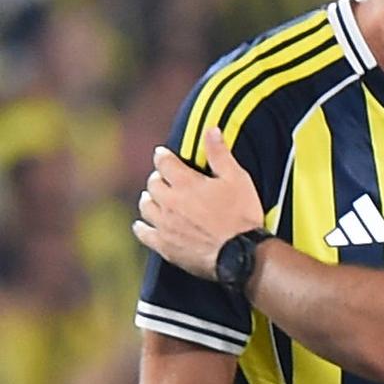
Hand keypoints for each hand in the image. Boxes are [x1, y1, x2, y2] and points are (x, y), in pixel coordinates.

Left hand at [134, 126, 263, 280]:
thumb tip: (211, 130)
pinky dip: (141, 226)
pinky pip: (144, 233)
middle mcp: (170, 202)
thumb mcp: (237, 179)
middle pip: (153, 184)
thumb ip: (220, 154)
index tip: (162, 154)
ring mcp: (165, 225)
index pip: (165, 163)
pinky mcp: (164, 245)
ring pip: (146, 207)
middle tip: (163, 177)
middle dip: (157, 178)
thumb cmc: (241, 216)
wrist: (240, 253)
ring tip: (154, 198)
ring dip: (149, 199)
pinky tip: (143, 224)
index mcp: (186, 183)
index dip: (163, 156)